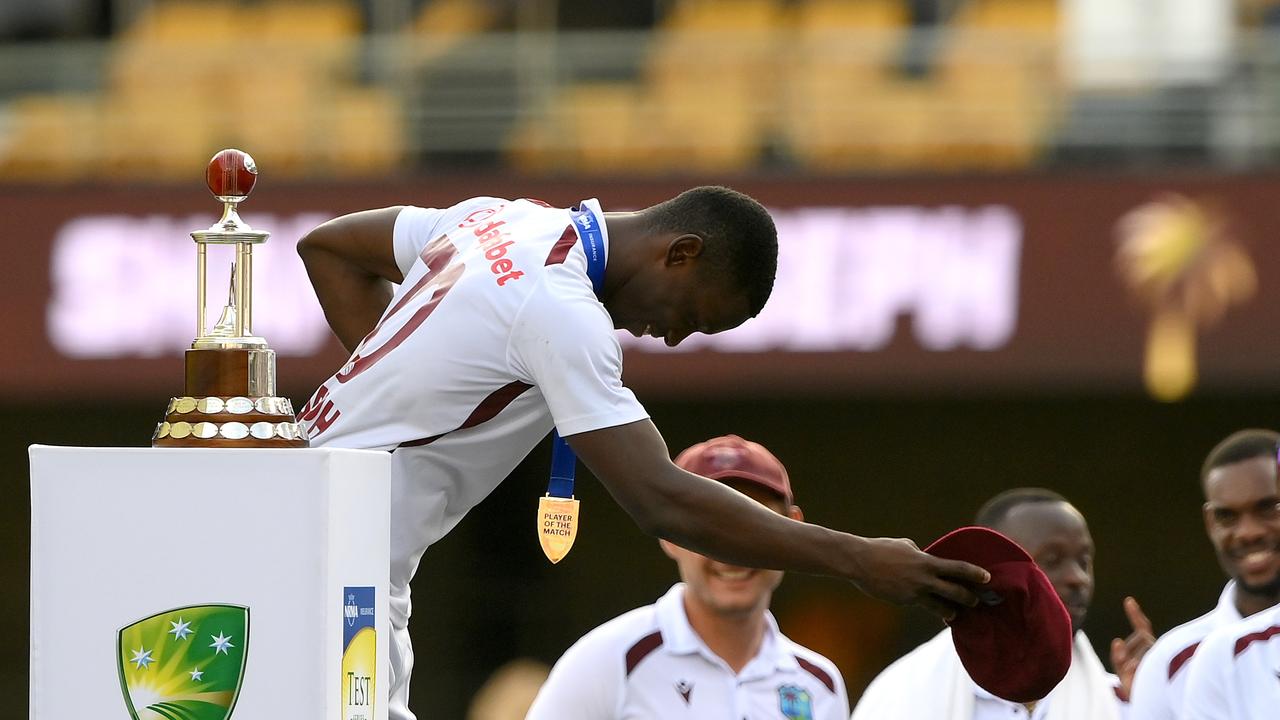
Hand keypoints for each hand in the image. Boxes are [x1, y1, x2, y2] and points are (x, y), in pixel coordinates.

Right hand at [852, 537, 989, 620]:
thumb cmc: (882, 549)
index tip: (988, 578)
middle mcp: (924, 580)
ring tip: (954, 614)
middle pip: (955, 593)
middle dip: (969, 599)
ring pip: (940, 608)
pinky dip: (922, 603)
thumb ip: (921, 555)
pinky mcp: (903, 602)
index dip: (975, 574)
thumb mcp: (906, 546)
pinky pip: (919, 604)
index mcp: (927, 563)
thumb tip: (927, 559)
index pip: (958, 569)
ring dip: (950, 611)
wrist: (859, 562)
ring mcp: (914, 594)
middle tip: (976, 602)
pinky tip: (921, 603)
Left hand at [1110, 596, 1154, 698]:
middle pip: (1142, 636)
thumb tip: (1117, 640)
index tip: (1129, 601)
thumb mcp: (1123, 672)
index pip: (1143, 629)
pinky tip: (1133, 666)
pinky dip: (1133, 659)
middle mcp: (1157, 650)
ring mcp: (1161, 653)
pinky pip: (1147, 651)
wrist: (1151, 704)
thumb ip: (1119, 656)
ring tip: (1134, 675)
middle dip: (1128, 650)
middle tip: (1125, 668)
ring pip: (1143, 642)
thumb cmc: (1138, 689)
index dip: (1136, 615)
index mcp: (1148, 650)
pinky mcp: (1163, 659)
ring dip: (1131, 658)